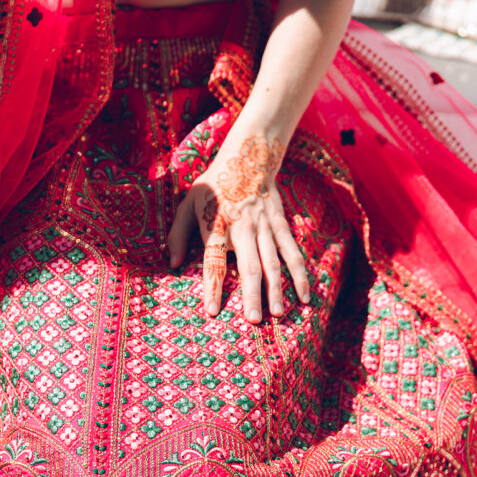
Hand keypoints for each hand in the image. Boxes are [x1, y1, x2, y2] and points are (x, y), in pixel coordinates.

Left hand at [167, 134, 309, 323]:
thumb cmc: (214, 185)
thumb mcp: (188, 203)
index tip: (213, 311)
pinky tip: (305, 296)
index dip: (213, 287)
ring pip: (273, 262)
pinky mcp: (280, 226)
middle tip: (254, 320)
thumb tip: (171, 264)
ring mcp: (264, 227)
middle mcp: (242, 228)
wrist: (248, 156)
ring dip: (277, 289)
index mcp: (217, 225)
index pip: (214, 261)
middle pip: (249, 266)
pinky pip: (292, 253)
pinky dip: (300, 274)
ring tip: (279, 313)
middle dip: (252, 294)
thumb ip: (177, 234)